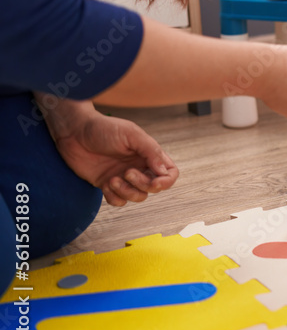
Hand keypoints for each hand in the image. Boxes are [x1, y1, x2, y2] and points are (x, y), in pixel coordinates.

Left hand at [40, 98, 178, 206]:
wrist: (74, 132)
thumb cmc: (104, 128)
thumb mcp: (132, 134)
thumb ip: (151, 151)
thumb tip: (164, 171)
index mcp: (148, 155)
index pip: (169, 173)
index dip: (166, 181)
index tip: (155, 181)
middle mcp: (139, 167)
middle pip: (154, 188)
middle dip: (142, 185)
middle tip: (127, 172)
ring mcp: (123, 178)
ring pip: (137, 197)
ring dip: (126, 192)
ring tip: (112, 179)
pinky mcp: (107, 185)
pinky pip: (118, 201)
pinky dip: (114, 197)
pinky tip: (105, 184)